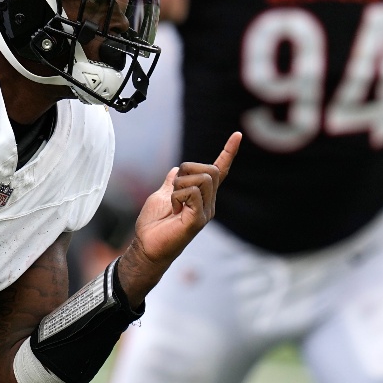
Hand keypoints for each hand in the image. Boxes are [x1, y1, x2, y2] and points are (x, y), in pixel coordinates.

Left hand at [117, 131, 240, 302]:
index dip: (227, 153)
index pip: (219, 172)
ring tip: (174, 203)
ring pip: (202, 178)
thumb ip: (172, 183)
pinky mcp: (198, 220)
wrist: (146, 247)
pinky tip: (175, 209)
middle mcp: (208, 204)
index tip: (237, 135)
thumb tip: (177, 169)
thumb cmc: (153, 225)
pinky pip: (193, 193)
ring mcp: (205, 212)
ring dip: (181, 184)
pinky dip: (178, 196)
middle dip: (188, 170)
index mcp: (202, 197)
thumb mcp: (161, 196)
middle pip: (209, 170)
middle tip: (174, 190)